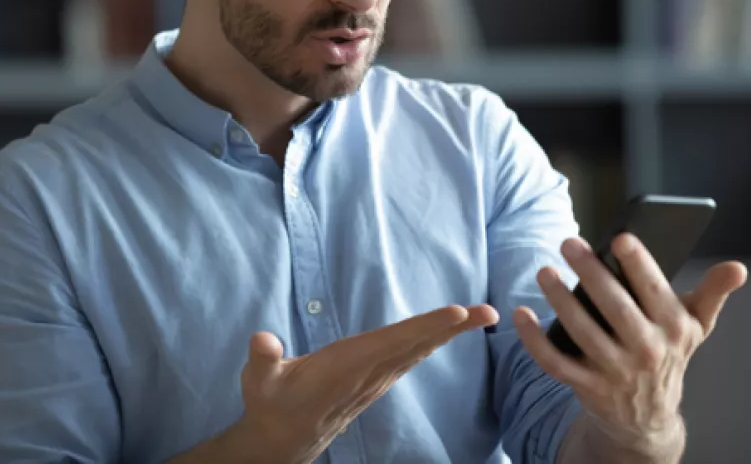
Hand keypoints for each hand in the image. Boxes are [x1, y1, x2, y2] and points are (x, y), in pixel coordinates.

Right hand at [235, 303, 498, 463]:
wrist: (281, 439)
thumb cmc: (271, 402)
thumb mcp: (260, 381)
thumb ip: (263, 359)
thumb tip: (262, 340)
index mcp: (347, 366)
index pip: (394, 342)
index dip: (425, 327)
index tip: (457, 314)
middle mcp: (368, 373)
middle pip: (417, 345)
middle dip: (453, 329)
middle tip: (490, 312)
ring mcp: (375, 380)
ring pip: (418, 351)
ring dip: (447, 333)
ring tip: (478, 316)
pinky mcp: (374, 381)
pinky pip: (409, 357)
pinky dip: (430, 341)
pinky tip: (445, 332)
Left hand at [514, 234, 745, 457]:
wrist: (649, 418)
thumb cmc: (669, 355)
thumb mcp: (695, 327)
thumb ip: (713, 293)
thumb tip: (738, 268)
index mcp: (674, 329)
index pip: (655, 292)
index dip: (639, 265)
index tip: (619, 238)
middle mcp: (646, 351)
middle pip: (614, 308)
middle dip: (591, 273)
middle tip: (568, 243)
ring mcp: (615, 371)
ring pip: (582, 332)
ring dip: (560, 301)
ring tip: (544, 271)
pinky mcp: (586, 387)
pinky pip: (555, 362)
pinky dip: (534, 340)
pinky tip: (520, 314)